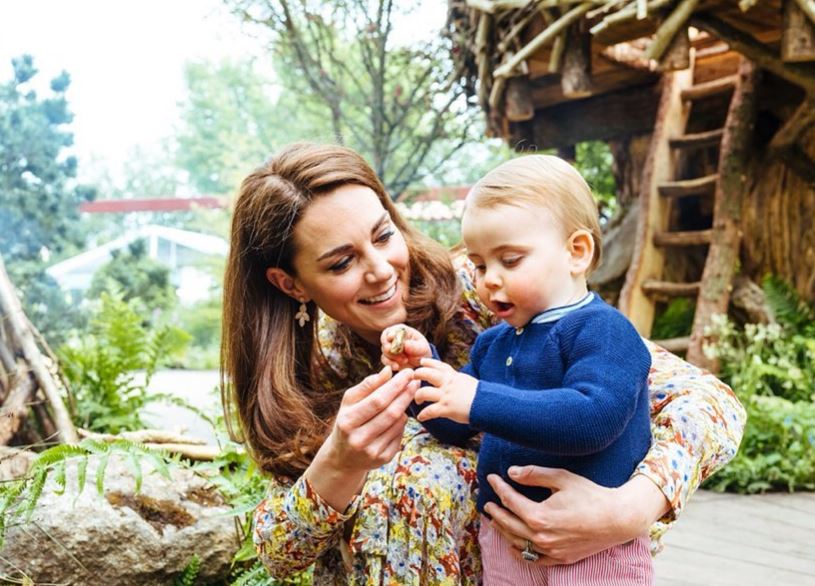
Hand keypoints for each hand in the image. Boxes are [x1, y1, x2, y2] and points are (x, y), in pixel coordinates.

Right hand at [307, 366, 418, 510]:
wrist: (343, 457)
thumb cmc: (348, 420)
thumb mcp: (350, 401)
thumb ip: (368, 385)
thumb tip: (388, 371)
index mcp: (347, 422)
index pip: (377, 400)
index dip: (395, 386)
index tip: (407, 373)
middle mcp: (359, 439)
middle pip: (391, 413)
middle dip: (406, 394)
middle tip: (416, 381)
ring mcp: (372, 452)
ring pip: (398, 424)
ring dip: (405, 407)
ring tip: (406, 396)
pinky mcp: (383, 459)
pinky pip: (400, 435)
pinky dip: (402, 422)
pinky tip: (399, 416)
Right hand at [380, 324, 430, 370]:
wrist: (421, 362)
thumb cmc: (422, 350)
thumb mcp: (422, 347)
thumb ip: (415, 346)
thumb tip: (405, 345)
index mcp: (401, 331)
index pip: (391, 330)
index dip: (390, 334)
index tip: (391, 338)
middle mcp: (393, 338)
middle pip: (384, 340)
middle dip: (389, 348)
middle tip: (396, 353)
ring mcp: (390, 348)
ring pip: (384, 351)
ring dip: (392, 357)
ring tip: (405, 360)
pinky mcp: (389, 358)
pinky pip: (385, 360)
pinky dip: (390, 364)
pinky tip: (397, 366)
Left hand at [413, 358, 476, 423]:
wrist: (487, 404)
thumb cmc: (479, 395)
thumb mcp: (466, 381)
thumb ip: (455, 379)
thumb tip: (450, 378)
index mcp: (453, 376)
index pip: (438, 365)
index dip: (428, 362)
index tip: (421, 362)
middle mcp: (447, 384)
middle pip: (426, 374)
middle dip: (417, 375)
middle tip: (413, 379)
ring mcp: (446, 396)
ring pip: (423, 392)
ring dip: (417, 396)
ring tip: (417, 401)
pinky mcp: (446, 409)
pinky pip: (429, 411)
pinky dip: (423, 415)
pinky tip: (421, 417)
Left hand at [483, 467, 667, 564]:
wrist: (618, 519)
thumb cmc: (591, 496)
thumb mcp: (562, 478)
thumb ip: (534, 475)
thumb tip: (512, 472)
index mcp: (539, 516)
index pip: (510, 501)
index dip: (499, 488)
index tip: (491, 478)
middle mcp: (541, 537)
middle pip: (509, 524)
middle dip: (495, 512)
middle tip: (487, 503)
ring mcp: (550, 551)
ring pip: (517, 543)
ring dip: (503, 531)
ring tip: (495, 521)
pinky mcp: (560, 558)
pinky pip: (533, 559)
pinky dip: (520, 552)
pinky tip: (514, 545)